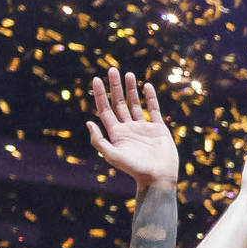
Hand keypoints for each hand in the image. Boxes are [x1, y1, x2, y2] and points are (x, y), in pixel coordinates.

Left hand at [86, 67, 179, 189]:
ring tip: (128, 74)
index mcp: (116, 133)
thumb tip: (88, 122)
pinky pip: (153, 110)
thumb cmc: (134, 169)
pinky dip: (150, 98)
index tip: (96, 79)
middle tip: (112, 70)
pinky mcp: (158, 129)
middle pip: (119, 103)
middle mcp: (128, 128)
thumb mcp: (112, 156)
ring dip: (131, 89)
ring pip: (135, 104)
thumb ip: (99, 140)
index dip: (100, 94)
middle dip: (115, 87)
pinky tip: (146, 86)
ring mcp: (143, 128)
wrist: (158, 177)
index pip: (105, 109)